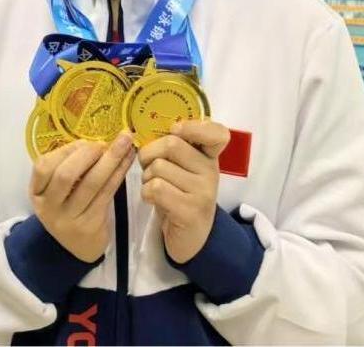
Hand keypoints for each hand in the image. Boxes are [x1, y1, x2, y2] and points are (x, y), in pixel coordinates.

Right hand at [29, 134, 135, 262]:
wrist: (79, 248)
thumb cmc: (70, 209)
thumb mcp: (58, 192)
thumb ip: (67, 168)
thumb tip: (93, 141)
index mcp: (37, 193)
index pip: (42, 167)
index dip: (65, 151)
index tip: (85, 142)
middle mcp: (49, 207)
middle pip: (66, 175)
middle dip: (87, 153)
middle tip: (104, 143)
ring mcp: (69, 218)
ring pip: (91, 183)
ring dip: (111, 158)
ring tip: (126, 140)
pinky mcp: (90, 224)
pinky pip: (107, 193)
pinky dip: (119, 172)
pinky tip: (128, 159)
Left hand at [138, 120, 230, 263]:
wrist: (191, 237)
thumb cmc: (180, 196)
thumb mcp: (183, 169)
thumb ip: (175, 149)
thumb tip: (145, 133)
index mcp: (209, 157)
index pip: (217, 133)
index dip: (194, 126)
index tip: (176, 130)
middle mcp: (210, 171)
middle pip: (172, 144)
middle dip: (149, 154)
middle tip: (150, 168)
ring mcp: (202, 191)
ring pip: (158, 167)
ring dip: (146, 178)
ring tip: (154, 188)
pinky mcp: (190, 210)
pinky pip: (155, 188)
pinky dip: (146, 193)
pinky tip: (153, 200)